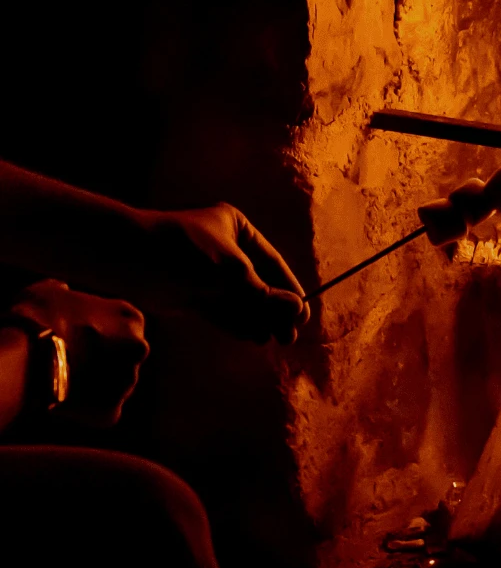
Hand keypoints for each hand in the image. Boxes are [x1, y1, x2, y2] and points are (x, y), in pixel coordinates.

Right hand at [14, 280, 149, 426]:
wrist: (29, 353)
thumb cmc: (39, 317)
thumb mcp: (52, 293)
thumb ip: (67, 295)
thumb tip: (63, 292)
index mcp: (130, 317)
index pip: (122, 329)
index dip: (98, 335)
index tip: (78, 340)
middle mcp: (139, 349)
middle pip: (122, 359)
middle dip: (102, 363)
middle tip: (71, 362)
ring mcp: (128, 382)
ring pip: (114, 387)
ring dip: (95, 386)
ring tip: (64, 380)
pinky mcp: (111, 412)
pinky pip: (101, 412)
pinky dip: (85, 410)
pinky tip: (63, 400)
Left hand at [141, 204, 309, 343]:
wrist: (130, 259)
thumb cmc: (184, 253)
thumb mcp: (232, 273)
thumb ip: (264, 295)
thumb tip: (299, 311)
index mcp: (236, 228)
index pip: (272, 262)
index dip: (289, 288)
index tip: (303, 313)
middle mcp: (223, 249)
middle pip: (257, 284)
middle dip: (274, 310)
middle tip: (290, 335)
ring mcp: (206, 274)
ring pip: (239, 301)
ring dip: (257, 320)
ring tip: (275, 340)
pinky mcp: (190, 295)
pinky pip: (221, 312)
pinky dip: (237, 324)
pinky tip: (254, 337)